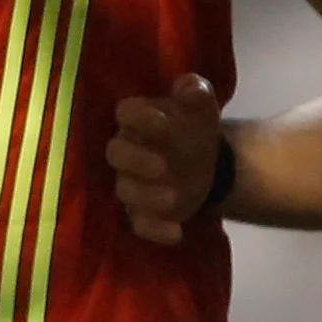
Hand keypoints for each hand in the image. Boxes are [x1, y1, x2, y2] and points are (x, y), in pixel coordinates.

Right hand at [106, 74, 224, 244]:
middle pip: (115, 154)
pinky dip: (155, 229)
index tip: (162, 122)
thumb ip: (195, 91)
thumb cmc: (193, 125)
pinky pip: (139, 223)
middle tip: (163, 166)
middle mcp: (127, 149)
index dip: (139, 117)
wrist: (206, 160)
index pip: (125, 113)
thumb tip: (190, 89)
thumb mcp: (202, 104)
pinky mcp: (142, 211)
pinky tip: (177, 232)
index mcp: (137, 119)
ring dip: (146, 196)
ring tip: (174, 197)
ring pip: (124, 190)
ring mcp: (132, 182)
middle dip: (135, 160)